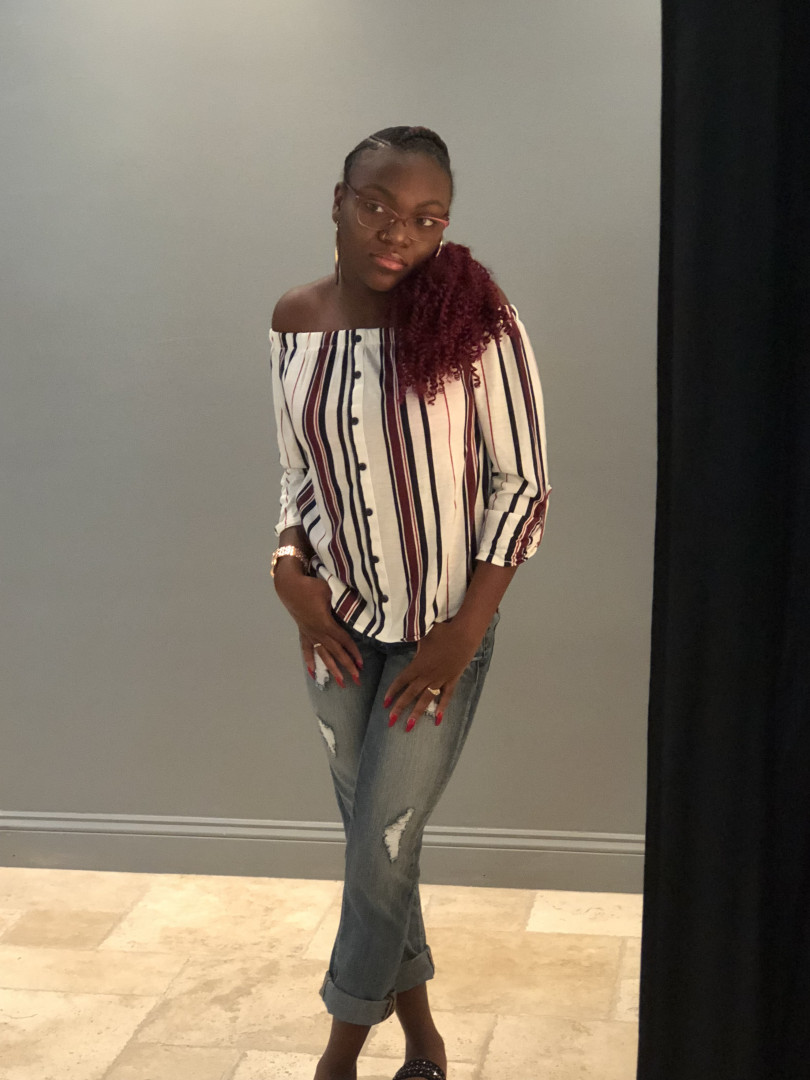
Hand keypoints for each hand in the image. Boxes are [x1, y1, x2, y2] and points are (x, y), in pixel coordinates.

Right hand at [274, 570, 361, 686]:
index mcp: (326, 624)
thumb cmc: (311, 587)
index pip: (343, 640)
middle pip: (335, 652)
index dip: (353, 652)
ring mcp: (310, 634)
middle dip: (347, 666)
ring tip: (340, 683)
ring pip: (323, 655)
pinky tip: (312, 673)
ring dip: (332, 669)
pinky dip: (309, 661)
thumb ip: (343, 600)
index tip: (361, 663)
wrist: (290, 586)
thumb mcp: (330, 591)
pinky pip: (307, 650)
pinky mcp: (303, 632)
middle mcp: (318, 632)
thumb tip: (357, 604)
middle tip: (357, 679)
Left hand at [383, 619, 482, 731]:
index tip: (385, 703)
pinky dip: (441, 708)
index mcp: (418, 664)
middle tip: (391, 721)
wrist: (464, 634)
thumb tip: (402, 636)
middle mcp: (427, 675)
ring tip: (409, 726)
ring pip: (426, 699)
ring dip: (417, 713)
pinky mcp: (452, 680)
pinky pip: (446, 697)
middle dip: (399, 708)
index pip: (401, 681)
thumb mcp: (423, 635)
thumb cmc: (443, 631)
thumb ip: (412, 640)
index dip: (392, 692)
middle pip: (410, 694)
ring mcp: (440, 679)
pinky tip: (437, 720)